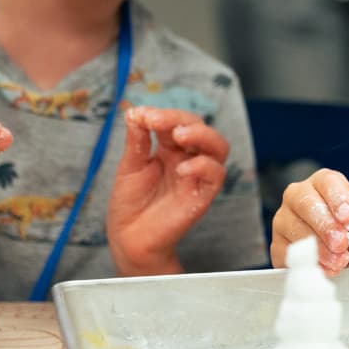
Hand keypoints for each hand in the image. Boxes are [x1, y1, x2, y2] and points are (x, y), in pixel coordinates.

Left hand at [107, 106, 228, 273]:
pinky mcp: (203, 195)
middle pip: (201, 128)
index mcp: (170, 148)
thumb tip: (135, 111)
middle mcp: (188, 158)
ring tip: (179, 135)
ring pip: (218, 147)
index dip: (163, 114)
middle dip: (182, 119)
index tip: (141, 114)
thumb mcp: (129, 166)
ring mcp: (197, 176)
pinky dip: (203, 166)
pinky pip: (216, 175)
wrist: (130, 237)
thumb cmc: (130, 203)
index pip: (177, 121)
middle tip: (158, 121)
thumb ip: (137, 140)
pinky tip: (181, 168)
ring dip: (202, 135)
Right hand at [270, 168, 348, 274]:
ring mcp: (285, 220)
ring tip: (339, 261)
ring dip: (318, 248)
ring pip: (293, 228)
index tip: (348, 216)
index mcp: (325, 184)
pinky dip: (308, 263)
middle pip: (305, 203)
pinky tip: (326, 269)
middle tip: (341, 243)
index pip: (327, 182)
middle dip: (325, 225)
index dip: (337, 198)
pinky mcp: (278, 245)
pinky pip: (287, 252)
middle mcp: (300, 196)